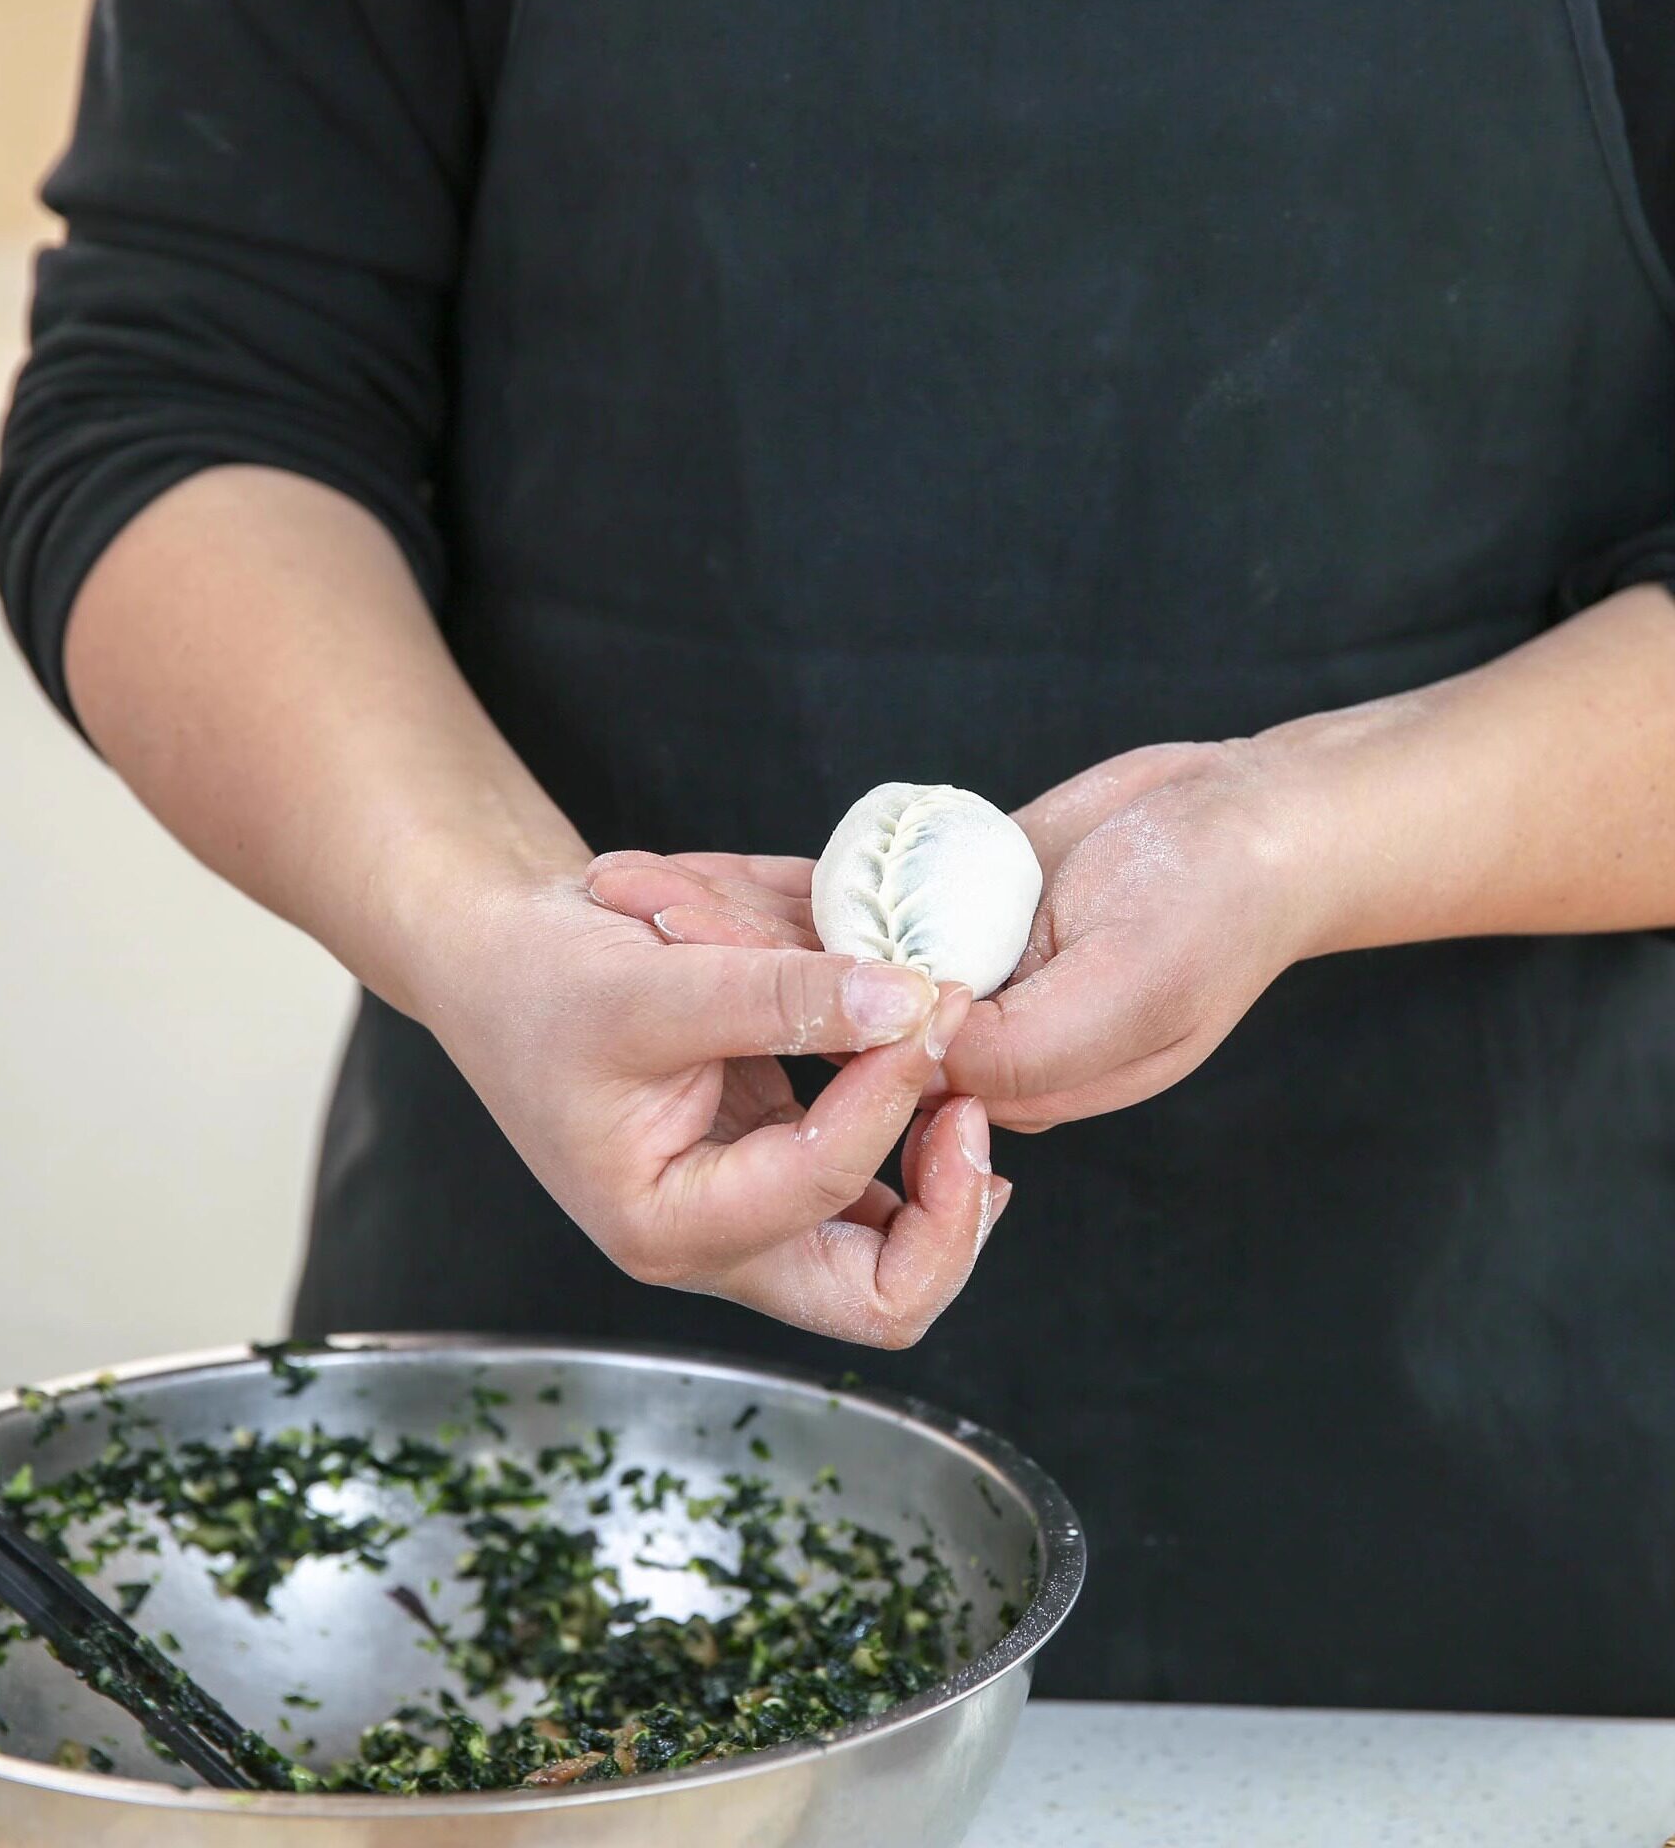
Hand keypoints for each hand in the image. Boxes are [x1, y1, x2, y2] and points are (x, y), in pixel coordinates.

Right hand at [397, 860, 1006, 1346]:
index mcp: (668, 1222)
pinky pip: (871, 1184)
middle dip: (949, 1209)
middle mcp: (716, 1240)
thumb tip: (907, 1000)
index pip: (825, 1181)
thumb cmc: (540, 981)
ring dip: (943, 1176)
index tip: (919, 1000)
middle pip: (883, 1297)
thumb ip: (779, 994)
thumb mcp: (652, 981)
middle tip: (969, 1104)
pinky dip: (907, 1129)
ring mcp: (749, 1207)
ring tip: (958, 1079)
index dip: (888, 1089)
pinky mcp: (769, 1160)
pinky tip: (920, 1065)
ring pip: (893, 1254)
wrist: (495, 962)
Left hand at [586, 740, 1316, 1134]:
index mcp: (1022, 1081)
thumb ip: (1029, 1040)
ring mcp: (967, 974)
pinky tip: (721, 874)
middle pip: (839, 1033)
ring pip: (838, 974)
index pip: (883, 1091)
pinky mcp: (958, 913)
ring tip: (651, 900)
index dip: (800, 1043)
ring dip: (752, 943)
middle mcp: (983, 1041)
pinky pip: (867, 914)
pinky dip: (801, 896)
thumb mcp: (1133, 979)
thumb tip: (919, 1064)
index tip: (723, 974)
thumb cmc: (1217, 902)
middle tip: (651, 928)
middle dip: (745, 991)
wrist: (1256, 815)